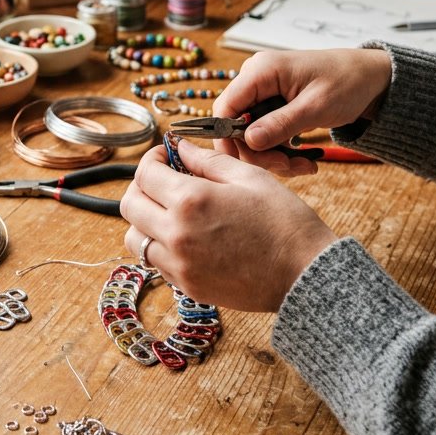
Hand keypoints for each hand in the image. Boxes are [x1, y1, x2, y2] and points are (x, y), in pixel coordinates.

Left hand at [120, 140, 336, 311]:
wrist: (305, 275)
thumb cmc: (284, 221)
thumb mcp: (249, 177)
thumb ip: (208, 160)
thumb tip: (181, 148)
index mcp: (190, 200)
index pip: (145, 174)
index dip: (152, 158)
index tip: (165, 155)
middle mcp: (176, 234)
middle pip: (130, 205)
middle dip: (141, 186)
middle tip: (163, 180)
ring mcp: (179, 264)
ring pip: (135, 238)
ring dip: (144, 219)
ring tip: (170, 211)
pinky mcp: (187, 286)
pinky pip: (155, 262)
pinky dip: (159, 245)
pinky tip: (185, 235)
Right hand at [213, 48, 391, 172]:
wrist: (371, 78)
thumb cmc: (348, 82)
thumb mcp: (316, 106)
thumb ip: (280, 123)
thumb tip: (248, 141)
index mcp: (261, 71)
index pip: (225, 107)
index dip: (228, 138)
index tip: (245, 165)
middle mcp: (256, 79)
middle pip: (236, 125)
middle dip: (258, 152)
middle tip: (287, 168)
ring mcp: (264, 93)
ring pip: (251, 134)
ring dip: (273, 156)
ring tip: (303, 166)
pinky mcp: (273, 106)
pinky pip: (265, 134)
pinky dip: (281, 151)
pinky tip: (303, 159)